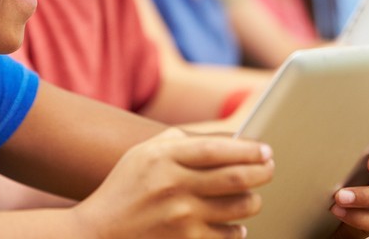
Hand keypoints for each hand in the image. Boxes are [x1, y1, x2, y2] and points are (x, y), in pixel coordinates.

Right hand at [74, 128, 273, 238]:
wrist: (98, 232)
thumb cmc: (125, 187)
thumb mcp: (144, 153)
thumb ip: (179, 140)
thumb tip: (225, 139)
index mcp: (164, 158)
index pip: (218, 149)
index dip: (248, 149)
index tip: (265, 150)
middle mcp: (175, 186)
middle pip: (236, 178)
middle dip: (262, 173)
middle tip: (269, 169)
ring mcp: (181, 218)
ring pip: (239, 208)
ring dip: (254, 201)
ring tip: (253, 196)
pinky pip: (228, 235)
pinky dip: (238, 229)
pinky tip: (236, 224)